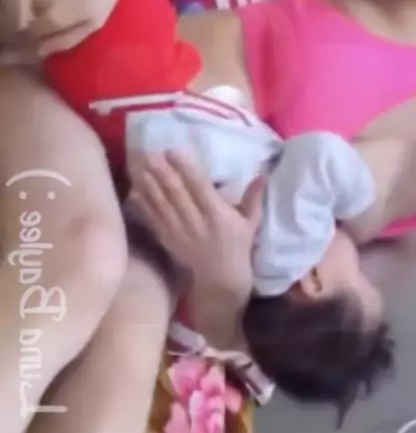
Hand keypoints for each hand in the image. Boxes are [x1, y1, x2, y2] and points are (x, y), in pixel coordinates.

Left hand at [131, 152, 263, 346]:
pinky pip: (154, 220)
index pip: (201, 188)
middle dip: (162, 172)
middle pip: (177, 194)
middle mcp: (197, 223)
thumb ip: (253, 199)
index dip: (187, 169)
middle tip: (150, 152)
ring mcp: (180, 233)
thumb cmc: (238, 248)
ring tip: (139, 164)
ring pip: (162, 205)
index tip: (175, 150)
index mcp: (219, 216)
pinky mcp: (169, 241)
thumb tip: (263, 174)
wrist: (221, 281)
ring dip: (150, 184)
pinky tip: (134, 190)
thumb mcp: (250, 224)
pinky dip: (144, 205)